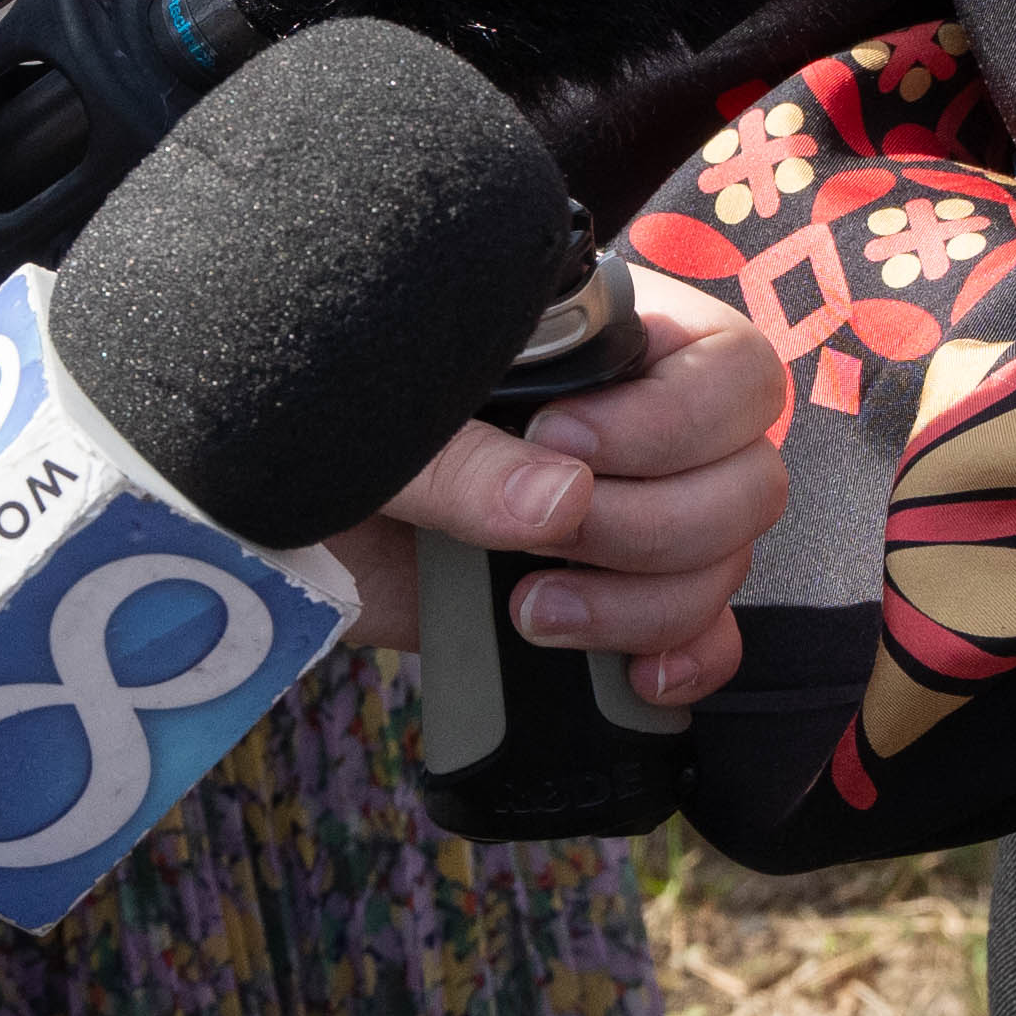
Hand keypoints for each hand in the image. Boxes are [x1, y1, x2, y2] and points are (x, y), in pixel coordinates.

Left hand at [338, 278, 775, 709]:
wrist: (266, 512)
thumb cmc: (322, 424)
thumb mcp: (380, 419)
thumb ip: (463, 456)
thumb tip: (562, 505)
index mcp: (608, 340)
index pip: (731, 369)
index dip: (670, 421)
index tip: (559, 439)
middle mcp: (642, 426)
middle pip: (748, 478)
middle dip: (651, 526)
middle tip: (542, 538)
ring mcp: (632, 515)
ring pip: (726, 562)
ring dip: (645, 603)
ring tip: (532, 610)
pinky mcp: (611, 598)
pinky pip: (705, 633)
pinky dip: (686, 658)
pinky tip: (636, 675)